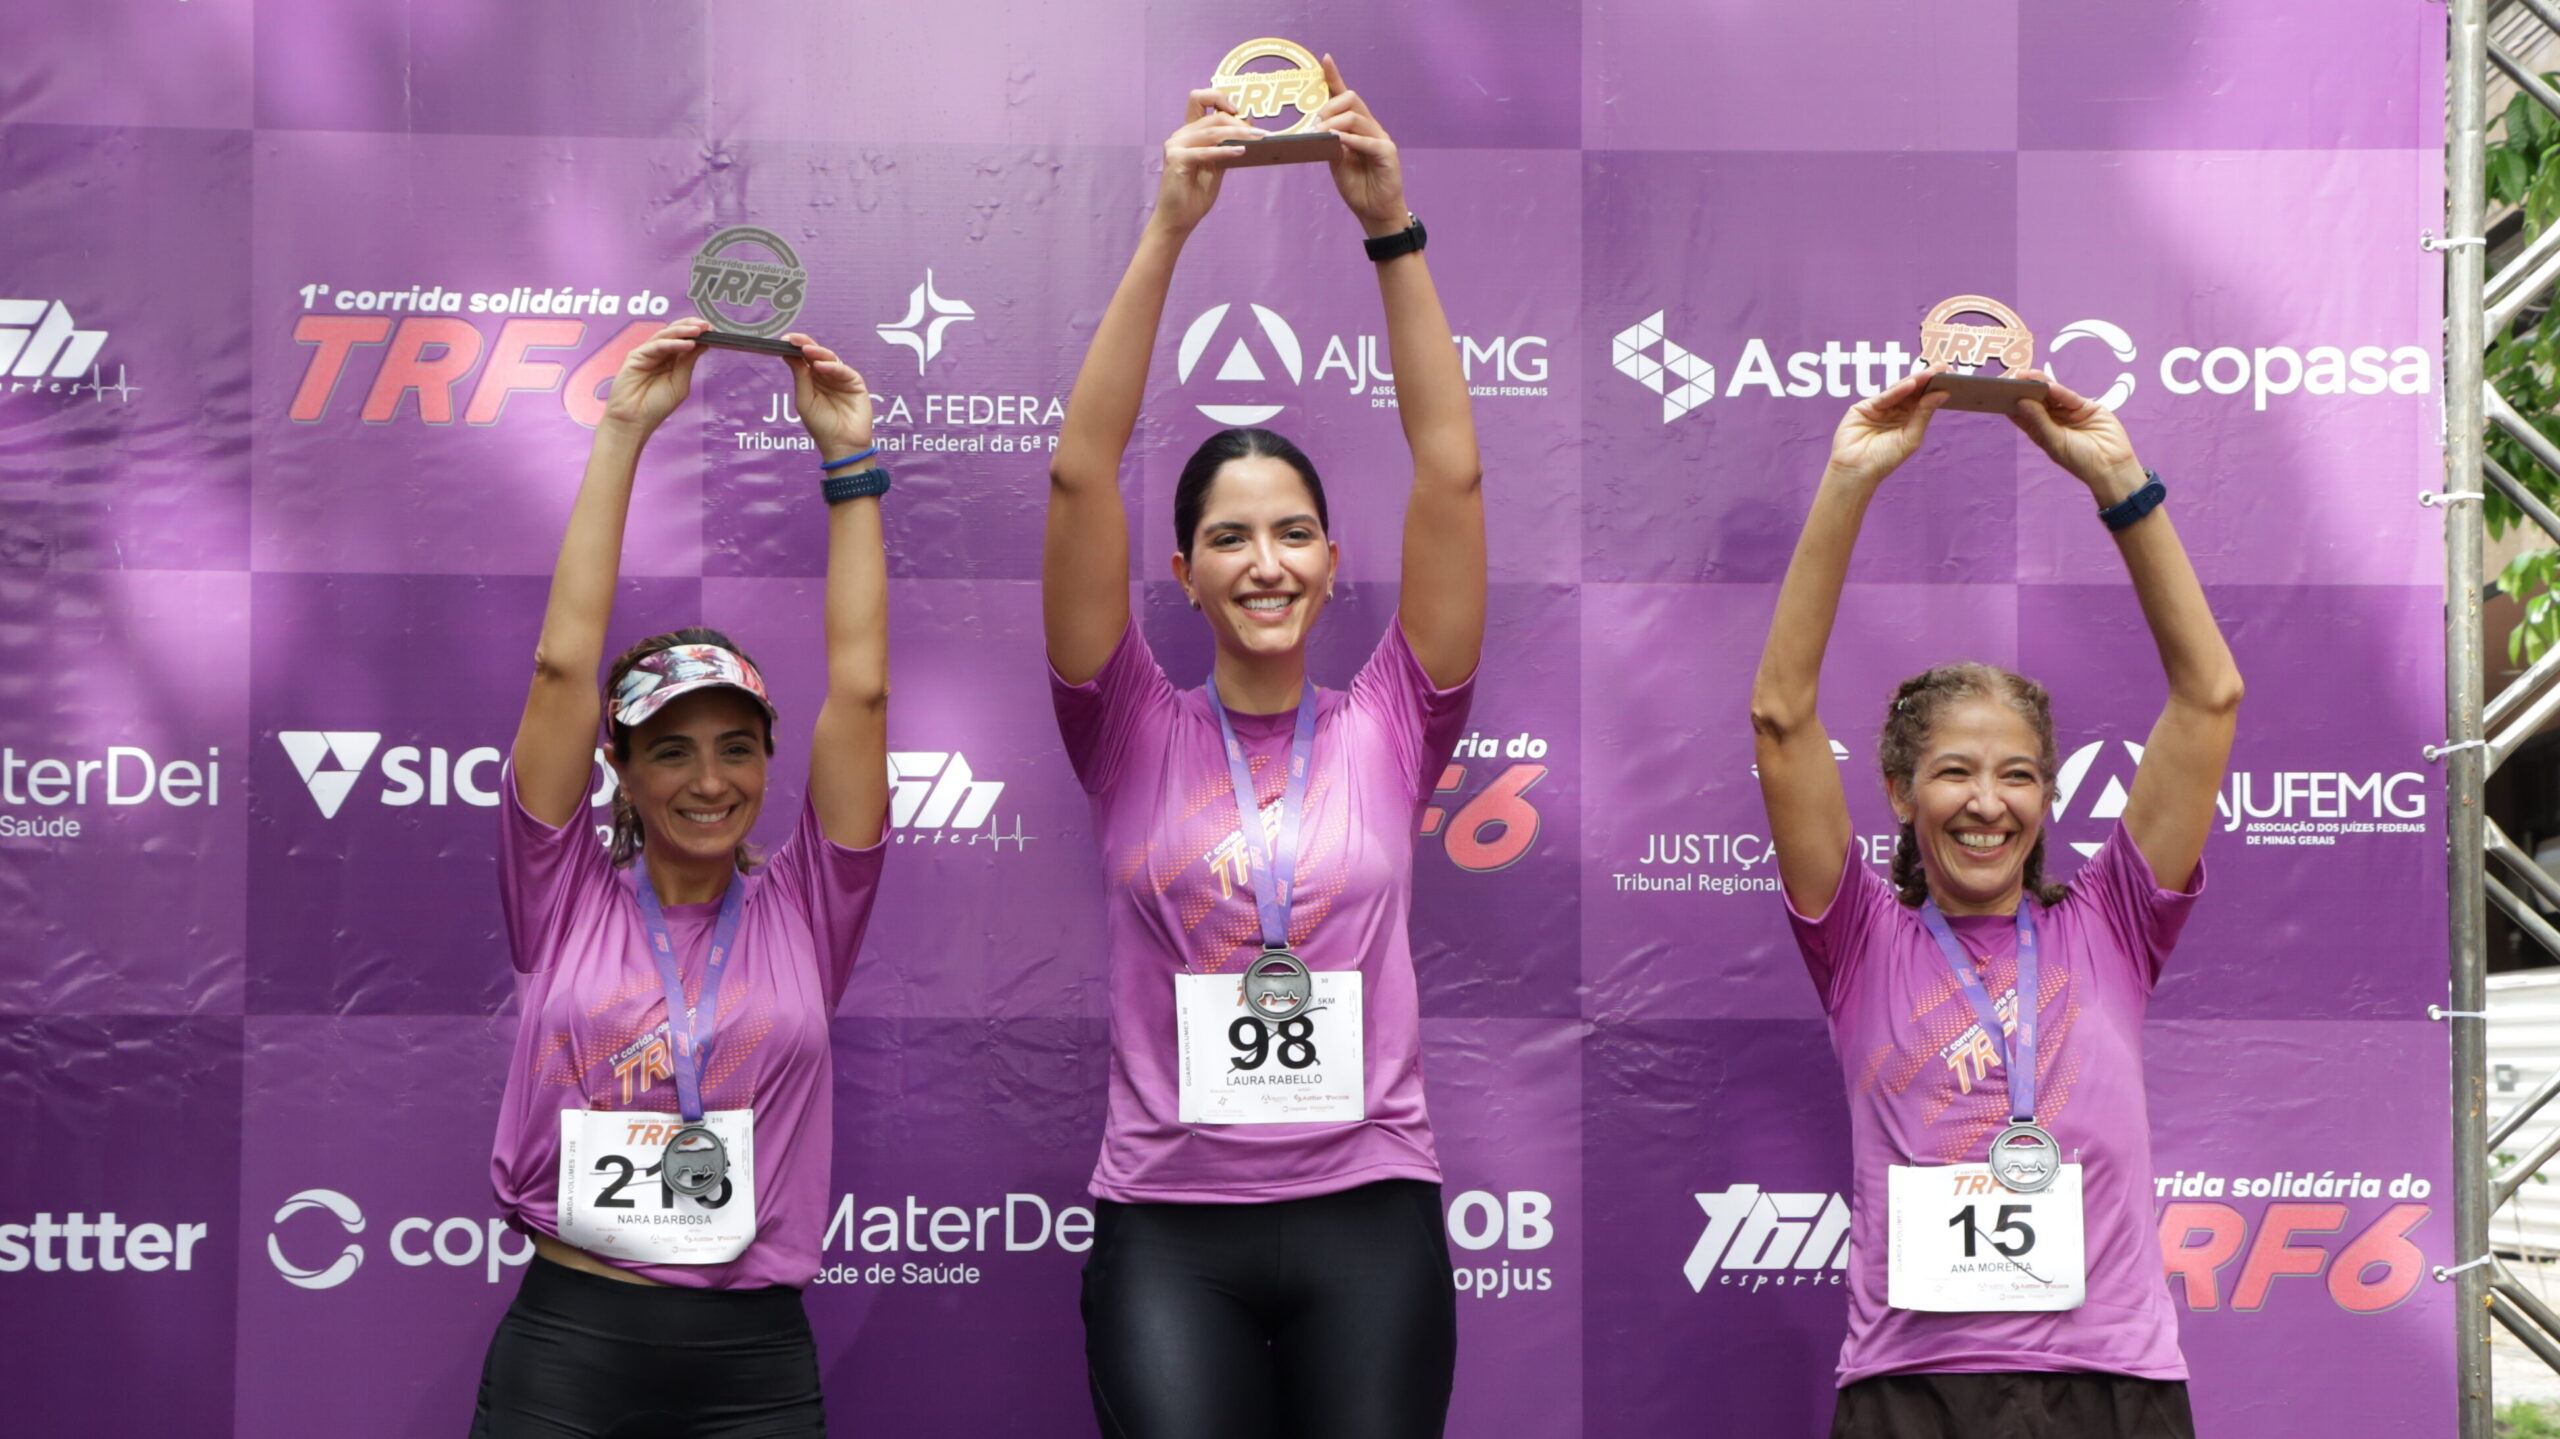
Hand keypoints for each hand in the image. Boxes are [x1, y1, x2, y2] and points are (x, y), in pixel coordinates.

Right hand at [599, 318, 709, 432]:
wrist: (634, 421)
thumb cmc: (655, 406)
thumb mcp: (680, 383)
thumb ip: (688, 363)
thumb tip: (702, 344)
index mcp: (671, 361)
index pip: (685, 341)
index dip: (698, 334)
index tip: (713, 330)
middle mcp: (659, 354)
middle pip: (675, 333)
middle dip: (691, 326)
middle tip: (707, 325)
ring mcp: (647, 354)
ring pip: (665, 335)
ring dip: (683, 331)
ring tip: (699, 330)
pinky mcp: (636, 356)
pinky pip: (656, 346)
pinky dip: (673, 343)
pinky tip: (687, 344)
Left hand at [784, 335, 872, 460]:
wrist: (841, 446)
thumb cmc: (821, 426)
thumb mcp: (804, 400)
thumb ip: (800, 377)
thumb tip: (789, 355)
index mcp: (812, 380)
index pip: (803, 359)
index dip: (795, 348)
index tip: (785, 340)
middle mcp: (827, 376)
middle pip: (816, 355)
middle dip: (805, 345)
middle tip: (794, 339)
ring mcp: (841, 379)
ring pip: (830, 359)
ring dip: (818, 353)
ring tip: (806, 350)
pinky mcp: (856, 383)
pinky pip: (844, 371)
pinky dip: (833, 367)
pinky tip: (821, 367)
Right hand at [1152, 90, 1258, 235]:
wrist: (1178, 219)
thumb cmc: (1195, 194)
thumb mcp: (1217, 166)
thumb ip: (1226, 146)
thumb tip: (1248, 125)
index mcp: (1189, 133)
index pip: (1199, 99)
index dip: (1219, 97)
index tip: (1238, 109)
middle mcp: (1180, 135)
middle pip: (1213, 116)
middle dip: (1239, 123)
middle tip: (1260, 133)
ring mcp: (1176, 146)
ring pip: (1211, 131)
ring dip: (1238, 134)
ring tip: (1257, 139)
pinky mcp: (1176, 160)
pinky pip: (1205, 151)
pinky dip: (1224, 150)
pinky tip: (1240, 151)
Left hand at [1311, 55, 1407, 236]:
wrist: (1375, 211)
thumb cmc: (1357, 187)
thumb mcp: (1336, 162)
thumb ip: (1329, 144)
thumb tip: (1317, 129)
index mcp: (1357, 127)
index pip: (1345, 97)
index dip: (1335, 77)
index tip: (1325, 60)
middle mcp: (1370, 127)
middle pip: (1351, 100)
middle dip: (1329, 107)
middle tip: (1315, 124)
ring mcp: (1381, 138)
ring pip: (1356, 118)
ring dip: (1335, 124)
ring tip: (1321, 135)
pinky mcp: (1388, 153)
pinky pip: (1368, 140)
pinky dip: (1352, 140)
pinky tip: (1339, 141)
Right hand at [1823, 365, 1947, 487]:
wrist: (1857, 471)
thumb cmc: (1884, 459)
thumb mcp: (1910, 437)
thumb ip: (1924, 414)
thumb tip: (1943, 394)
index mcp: (1908, 419)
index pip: (1924, 399)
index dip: (1936, 387)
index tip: (1952, 376)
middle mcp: (1895, 411)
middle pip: (1913, 391)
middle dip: (1927, 379)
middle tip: (1943, 367)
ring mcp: (1880, 408)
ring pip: (1899, 390)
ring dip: (1915, 381)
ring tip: (1931, 373)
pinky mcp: (1864, 407)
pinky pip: (1884, 397)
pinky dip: (1897, 391)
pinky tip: (1911, 384)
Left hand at [2008, 371, 2143, 497]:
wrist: (2111, 466)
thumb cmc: (2080, 460)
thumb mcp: (2055, 442)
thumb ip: (2039, 421)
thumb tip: (2021, 402)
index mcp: (2041, 431)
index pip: (2022, 414)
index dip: (2011, 402)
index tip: (1997, 391)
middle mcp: (2053, 419)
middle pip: (2036, 400)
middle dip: (2024, 388)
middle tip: (2011, 376)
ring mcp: (2069, 412)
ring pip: (2052, 395)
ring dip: (2040, 384)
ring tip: (2027, 375)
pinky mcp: (2085, 407)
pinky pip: (2070, 397)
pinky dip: (2061, 392)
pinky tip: (2050, 386)